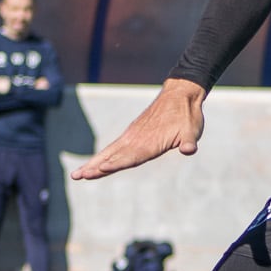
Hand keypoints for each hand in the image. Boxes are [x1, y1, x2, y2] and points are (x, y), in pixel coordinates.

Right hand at [73, 79, 205, 179]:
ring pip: (110, 153)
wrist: (180, 94)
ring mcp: (132, 136)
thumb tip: (189, 149)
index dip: (117, 164)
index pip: (131, 157)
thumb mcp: (192, 131)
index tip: (101, 169)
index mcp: (150, 142)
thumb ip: (189, 142)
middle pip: (113, 157)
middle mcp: (137, 139)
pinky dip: (103, 157)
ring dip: (94, 164)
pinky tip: (96, 165)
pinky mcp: (132, 134)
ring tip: (77, 174)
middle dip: (96, 167)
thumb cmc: (187, 115)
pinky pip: (114, 148)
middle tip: (78, 176)